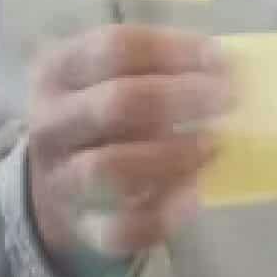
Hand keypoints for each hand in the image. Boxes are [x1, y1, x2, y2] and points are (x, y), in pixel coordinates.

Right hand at [24, 25, 232, 271]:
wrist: (53, 181)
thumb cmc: (96, 115)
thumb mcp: (103, 76)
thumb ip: (153, 68)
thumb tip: (226, 69)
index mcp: (56, 71)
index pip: (114, 48)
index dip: (174, 51)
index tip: (221, 60)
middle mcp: (50, 123)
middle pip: (115, 103)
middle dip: (181, 98)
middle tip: (226, 99)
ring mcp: (61, 178)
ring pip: (112, 167)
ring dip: (172, 154)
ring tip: (214, 145)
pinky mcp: (81, 226)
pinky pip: (122, 228)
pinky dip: (163, 215)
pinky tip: (195, 195)